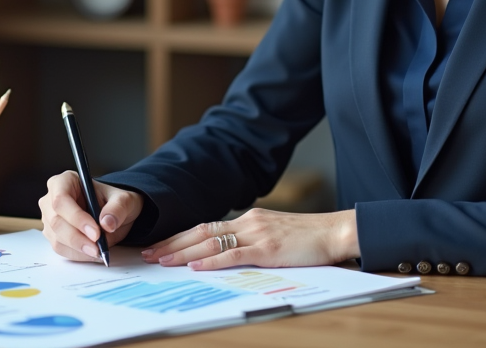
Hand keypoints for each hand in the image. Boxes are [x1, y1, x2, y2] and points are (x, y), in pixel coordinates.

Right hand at [38, 170, 142, 261]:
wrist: (112, 213)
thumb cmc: (113, 201)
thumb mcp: (124, 199)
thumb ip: (118, 208)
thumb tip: (107, 223)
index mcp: (65, 181)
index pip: (61, 199)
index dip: (76, 217)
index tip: (95, 232)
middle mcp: (52, 199)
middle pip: (56, 221)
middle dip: (78, 238)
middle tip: (98, 247)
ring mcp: (50, 219)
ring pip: (57, 238)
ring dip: (78, 249)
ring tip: (98, 251)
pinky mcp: (53, 235)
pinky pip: (61, 249)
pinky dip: (77, 254)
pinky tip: (92, 253)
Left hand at [141, 208, 358, 270]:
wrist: (335, 231)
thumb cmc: (309, 238)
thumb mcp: (275, 234)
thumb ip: (253, 240)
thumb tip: (229, 252)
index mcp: (249, 219)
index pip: (206, 226)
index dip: (181, 236)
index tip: (161, 245)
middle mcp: (248, 222)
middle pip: (201, 232)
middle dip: (173, 243)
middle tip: (150, 253)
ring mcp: (257, 234)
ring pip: (211, 242)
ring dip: (184, 252)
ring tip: (163, 260)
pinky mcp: (267, 249)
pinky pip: (234, 254)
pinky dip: (212, 261)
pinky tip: (196, 265)